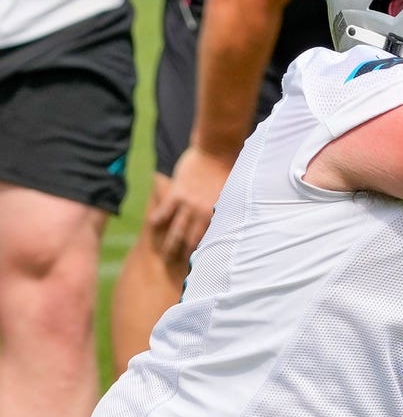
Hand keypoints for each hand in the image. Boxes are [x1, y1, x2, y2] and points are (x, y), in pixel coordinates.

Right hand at [148, 146, 233, 261]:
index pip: (211, 239)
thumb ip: (228, 208)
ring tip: (164, 255)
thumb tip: (233, 222)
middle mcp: (203, 212)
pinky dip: (158, 220)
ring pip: (176, 230)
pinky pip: (164, 211)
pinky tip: (154, 227)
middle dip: (184, 254)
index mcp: (218, 214)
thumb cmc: (229, 170)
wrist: (217, 150)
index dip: (205, 253)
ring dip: (169, 244)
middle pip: (191, 239)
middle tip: (177, 266)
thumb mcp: (233, 193)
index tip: (201, 266)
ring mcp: (189, 203)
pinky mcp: (177, 193)